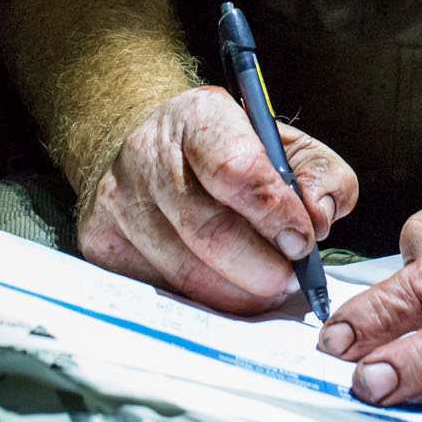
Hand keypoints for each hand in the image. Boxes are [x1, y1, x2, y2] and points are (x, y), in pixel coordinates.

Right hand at [75, 85, 360, 313]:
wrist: (148, 150)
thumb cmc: (228, 154)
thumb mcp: (284, 145)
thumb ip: (320, 174)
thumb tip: (321, 218)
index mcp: (197, 116)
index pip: (234, 168)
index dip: (275, 211)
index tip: (303, 240)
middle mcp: (146, 152)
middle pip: (209, 231)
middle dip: (261, 267)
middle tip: (290, 279)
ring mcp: (116, 199)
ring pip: (184, 272)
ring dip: (237, 295)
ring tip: (264, 290)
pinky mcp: (100, 241)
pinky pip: (159, 292)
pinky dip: (202, 305)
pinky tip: (224, 294)